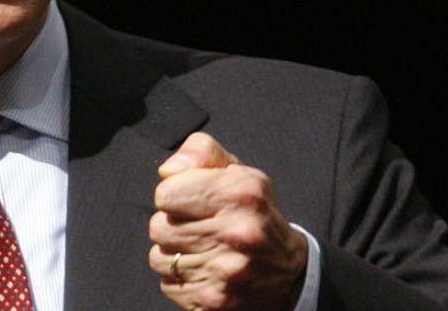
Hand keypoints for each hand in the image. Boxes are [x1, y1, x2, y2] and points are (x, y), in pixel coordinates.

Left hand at [148, 132, 307, 310]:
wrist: (289, 273)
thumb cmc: (253, 213)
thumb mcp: (237, 170)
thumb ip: (200, 152)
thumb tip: (167, 170)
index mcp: (240, 194)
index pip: (165, 194)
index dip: (173, 194)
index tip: (190, 199)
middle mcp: (236, 234)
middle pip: (159, 227)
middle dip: (172, 224)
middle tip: (198, 226)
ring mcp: (226, 273)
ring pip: (159, 258)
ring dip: (173, 253)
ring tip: (200, 248)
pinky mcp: (215, 301)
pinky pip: (168, 285)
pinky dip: (180, 278)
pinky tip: (204, 270)